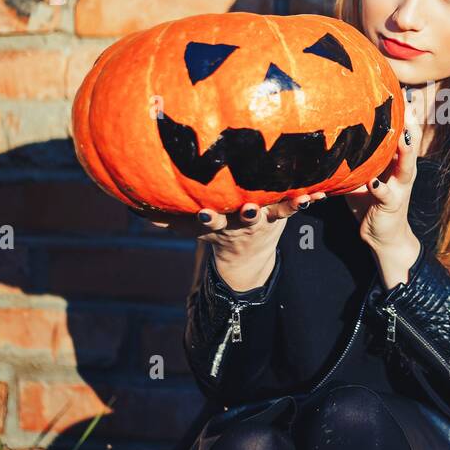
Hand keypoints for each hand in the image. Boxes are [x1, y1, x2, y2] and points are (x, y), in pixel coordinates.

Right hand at [129, 191, 326, 263]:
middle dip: (250, 213)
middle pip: (247, 218)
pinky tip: (324, 192)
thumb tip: (125, 201)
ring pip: (279, 212)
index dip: (206, 218)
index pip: (209, 221)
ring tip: (301, 199)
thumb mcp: (184, 224)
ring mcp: (267, 218)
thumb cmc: (212, 226)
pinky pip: (300, 204)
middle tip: (252, 209)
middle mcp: (242, 222)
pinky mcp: (285, 211)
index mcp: (218, 223)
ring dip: (289, 206)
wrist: (245, 257)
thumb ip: (160, 215)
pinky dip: (311, 198)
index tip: (204, 214)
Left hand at [344, 95, 421, 255]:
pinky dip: (379, 187)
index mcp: (397, 160)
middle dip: (410, 121)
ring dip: (405, 149)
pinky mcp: (391, 204)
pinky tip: (374, 181)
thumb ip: (358, 153)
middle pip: (410, 141)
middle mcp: (403, 170)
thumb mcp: (365, 172)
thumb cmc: (370, 200)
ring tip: (403, 132)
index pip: (403, 131)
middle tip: (408, 100)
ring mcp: (400, 187)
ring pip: (406, 164)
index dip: (403, 110)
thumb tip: (335, 128)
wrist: (382, 236)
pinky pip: (384, 193)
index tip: (399, 87)